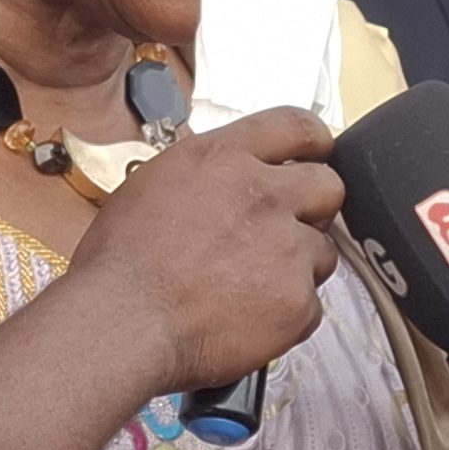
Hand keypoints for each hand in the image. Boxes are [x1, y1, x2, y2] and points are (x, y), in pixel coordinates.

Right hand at [75, 108, 343, 391]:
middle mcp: (264, 196)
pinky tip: (247, 319)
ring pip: (323, 252)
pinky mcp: (298, 301)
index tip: (317, 155)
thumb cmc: (120, 264)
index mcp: (224, 159)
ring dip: (297, 267)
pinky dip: (287, 315)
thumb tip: (228, 179)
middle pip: (328, 186)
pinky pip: (310, 304)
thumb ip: (208, 175)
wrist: (122, 323)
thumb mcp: (154, 185)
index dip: (314, 142)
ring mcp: (287, 249)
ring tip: (249, 287)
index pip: (297, 126)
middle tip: (284, 232)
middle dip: (313, 209)